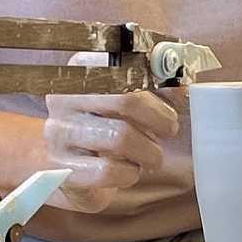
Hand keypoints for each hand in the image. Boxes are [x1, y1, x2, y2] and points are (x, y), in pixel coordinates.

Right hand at [41, 87, 181, 213]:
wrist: (63, 166)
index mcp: (80, 73)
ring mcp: (60, 134)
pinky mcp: (63, 168)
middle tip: (170, 130)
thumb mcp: (123, 104)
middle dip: (159, 119)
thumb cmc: (100, 129)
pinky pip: (108, 170)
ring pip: (119, 137)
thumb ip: (152, 91)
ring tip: (152, 156)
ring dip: (148, 151)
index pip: (126, 68)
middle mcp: (64, 99)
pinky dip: (129, 173)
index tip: (177, 96)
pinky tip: (128, 171)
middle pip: (125, 100)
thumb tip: (182, 88)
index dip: (158, 84)